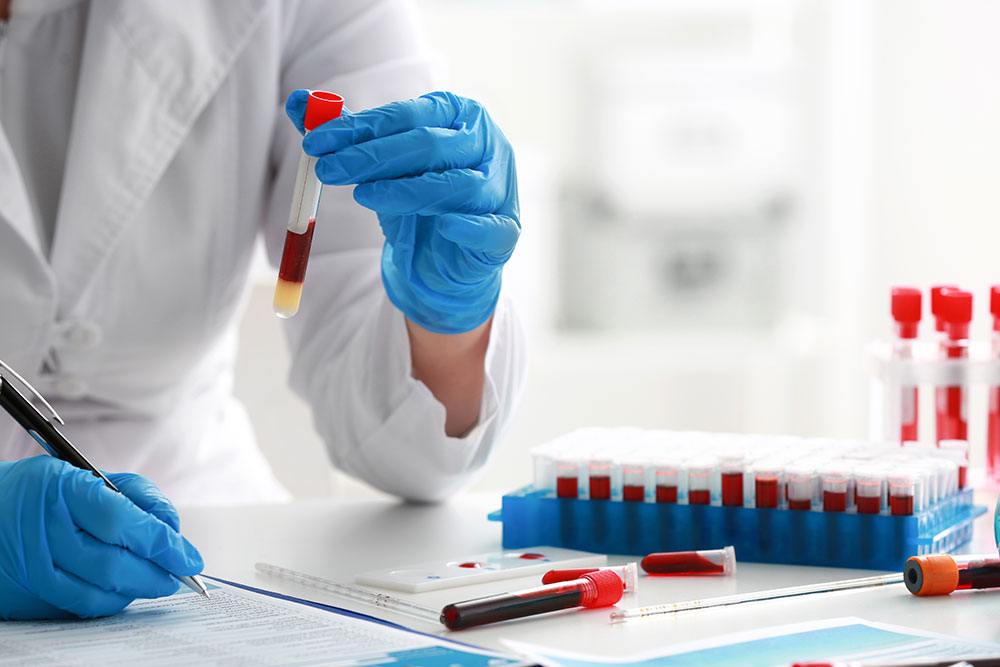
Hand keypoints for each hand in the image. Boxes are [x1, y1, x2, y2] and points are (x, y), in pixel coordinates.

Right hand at [0, 456, 203, 618]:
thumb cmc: (46, 489)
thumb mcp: (87, 473)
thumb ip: (135, 495)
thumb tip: (171, 529)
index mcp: (61, 490)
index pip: (123, 522)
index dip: (163, 543)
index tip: (190, 556)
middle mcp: (43, 532)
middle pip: (113, 565)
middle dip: (158, 574)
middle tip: (180, 574)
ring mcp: (31, 568)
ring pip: (99, 592)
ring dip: (138, 589)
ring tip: (158, 581)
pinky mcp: (25, 595)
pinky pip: (79, 606)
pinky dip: (111, 601)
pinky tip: (126, 590)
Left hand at [286, 90, 519, 333]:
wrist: (447, 258)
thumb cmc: (418, 201)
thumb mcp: (380, 166)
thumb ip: (346, 134)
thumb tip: (296, 102)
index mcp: (460, 116)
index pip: (408, 116)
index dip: (360, 127)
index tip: (315, 141)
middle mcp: (488, 145)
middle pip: (430, 146)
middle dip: (374, 156)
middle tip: (328, 169)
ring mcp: (500, 189)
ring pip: (458, 185)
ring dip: (407, 190)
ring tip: (362, 196)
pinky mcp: (506, 232)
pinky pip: (490, 228)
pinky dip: (469, 226)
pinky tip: (443, 226)